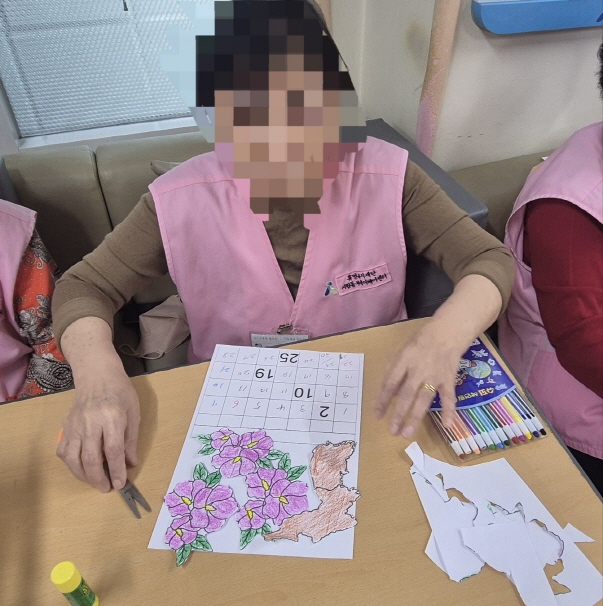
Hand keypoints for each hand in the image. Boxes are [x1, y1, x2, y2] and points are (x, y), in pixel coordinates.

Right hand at [57, 370, 139, 491]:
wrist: (97, 375)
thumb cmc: (120, 392)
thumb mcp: (134, 412)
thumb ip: (131, 440)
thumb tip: (130, 464)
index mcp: (112, 417)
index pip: (113, 450)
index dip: (116, 470)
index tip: (119, 483)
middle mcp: (91, 422)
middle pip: (90, 458)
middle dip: (98, 478)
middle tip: (106, 488)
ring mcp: (75, 425)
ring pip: (72, 458)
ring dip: (83, 475)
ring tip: (94, 481)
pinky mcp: (66, 426)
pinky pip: (63, 451)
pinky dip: (71, 463)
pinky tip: (81, 467)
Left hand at [375, 323, 459, 437]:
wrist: (447, 333)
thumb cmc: (421, 342)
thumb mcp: (403, 351)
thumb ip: (395, 369)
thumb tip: (388, 390)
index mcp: (403, 362)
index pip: (389, 384)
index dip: (382, 400)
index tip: (377, 416)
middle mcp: (417, 371)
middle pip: (405, 395)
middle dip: (398, 414)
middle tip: (392, 431)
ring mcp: (434, 376)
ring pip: (423, 400)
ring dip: (415, 418)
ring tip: (407, 434)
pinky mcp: (448, 379)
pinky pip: (449, 397)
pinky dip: (449, 411)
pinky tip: (448, 425)